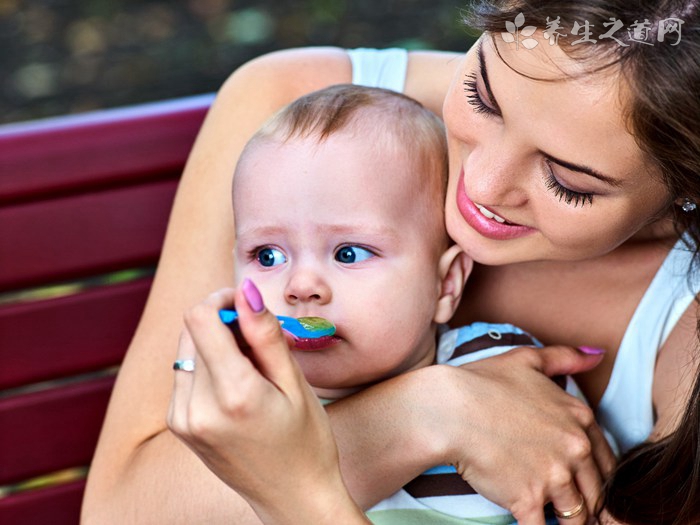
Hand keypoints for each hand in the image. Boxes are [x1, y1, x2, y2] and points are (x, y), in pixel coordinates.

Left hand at [167, 281, 368, 524]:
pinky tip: (235, 386)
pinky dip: (207, 367)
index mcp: (232, 394)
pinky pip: (184, 374)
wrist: (292, 498)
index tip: (247, 306)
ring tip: (250, 370)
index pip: (199, 318)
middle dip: (223, 323)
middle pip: (192, 331)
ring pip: (187, 350)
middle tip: (258, 344)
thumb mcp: (295, 383)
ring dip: (214, 345)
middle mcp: (196, 407)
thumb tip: (245, 290)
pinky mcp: (179, 425)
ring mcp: (182, 419)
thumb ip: (265, 334)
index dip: (222, 300)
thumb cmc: (305, 440)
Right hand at [432, 345, 614, 524]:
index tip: (585, 484)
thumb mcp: (527, 359)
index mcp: (579, 418)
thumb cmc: (481, 382)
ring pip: (576, 516)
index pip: (606, 460)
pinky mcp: (529, 499)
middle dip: (587, 504)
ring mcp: (554, 476)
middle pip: (596, 492)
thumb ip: (566, 358)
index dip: (597, 476)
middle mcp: (574, 448)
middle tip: (575, 511)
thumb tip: (598, 355)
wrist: (448, 409)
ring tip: (558, 523)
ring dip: (569, 523)